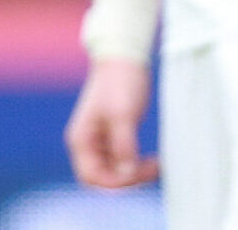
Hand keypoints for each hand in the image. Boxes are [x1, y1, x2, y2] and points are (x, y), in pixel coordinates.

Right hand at [65, 57, 158, 187]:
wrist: (125, 57)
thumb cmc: (120, 82)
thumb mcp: (123, 114)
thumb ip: (123, 145)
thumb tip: (126, 173)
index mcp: (81, 140)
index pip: (92, 176)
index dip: (116, 181)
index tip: (140, 173)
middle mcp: (87, 143)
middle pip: (102, 177)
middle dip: (126, 180)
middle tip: (152, 171)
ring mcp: (100, 140)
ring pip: (113, 169)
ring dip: (133, 172)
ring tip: (156, 166)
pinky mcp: (114, 134)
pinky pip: (122, 158)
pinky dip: (135, 162)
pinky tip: (152, 160)